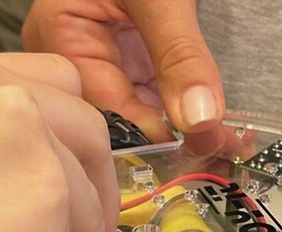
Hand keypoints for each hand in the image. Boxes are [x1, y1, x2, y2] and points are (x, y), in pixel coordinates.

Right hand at [22, 0, 226, 153]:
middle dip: (169, 133)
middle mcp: (71, 53)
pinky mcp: (128, 54)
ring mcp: (100, 55)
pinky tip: (211, 123)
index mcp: (56, 34)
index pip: (97, 104)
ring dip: (181, 125)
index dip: (147, 132)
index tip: (195, 146)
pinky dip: (182, 106)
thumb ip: (180, 54)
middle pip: (116, 114)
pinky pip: (152, 92)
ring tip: (226, 140)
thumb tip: (200, 117)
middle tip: (220, 147)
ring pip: (139, 109)